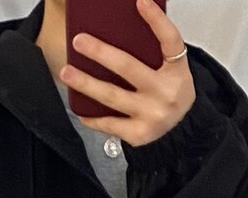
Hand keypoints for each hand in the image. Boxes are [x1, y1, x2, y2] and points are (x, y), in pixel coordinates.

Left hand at [59, 0, 194, 146]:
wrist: (181, 129)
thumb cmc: (168, 92)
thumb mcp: (169, 69)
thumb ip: (152, 51)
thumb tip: (118, 29)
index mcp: (177, 71)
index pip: (170, 40)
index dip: (156, 20)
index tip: (140, 1)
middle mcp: (165, 92)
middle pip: (128, 67)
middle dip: (100, 53)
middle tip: (78, 41)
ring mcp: (152, 115)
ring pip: (112, 96)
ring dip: (86, 83)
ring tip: (66, 72)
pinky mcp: (140, 134)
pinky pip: (110, 123)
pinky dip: (93, 117)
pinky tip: (79, 109)